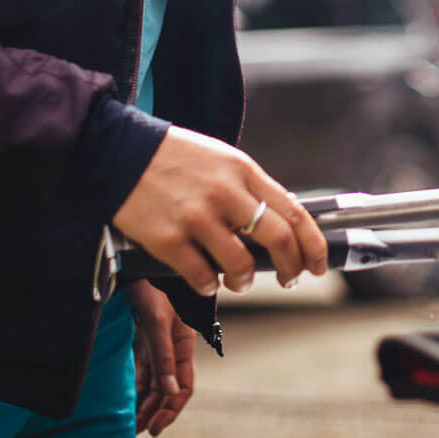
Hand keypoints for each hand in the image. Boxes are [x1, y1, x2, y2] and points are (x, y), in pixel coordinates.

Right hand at [113, 126, 328, 294]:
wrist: (119, 152)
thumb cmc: (173, 158)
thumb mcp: (221, 160)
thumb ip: (249, 187)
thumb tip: (282, 218)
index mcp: (243, 170)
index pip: (294, 211)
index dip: (313, 243)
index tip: (319, 262)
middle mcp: (225, 193)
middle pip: (277, 238)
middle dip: (292, 266)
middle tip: (290, 278)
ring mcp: (196, 217)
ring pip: (241, 265)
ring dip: (246, 281)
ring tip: (240, 281)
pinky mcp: (168, 238)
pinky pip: (201, 276)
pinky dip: (210, 285)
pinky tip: (207, 281)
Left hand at [127, 280, 192, 435]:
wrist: (132, 260)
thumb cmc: (151, 283)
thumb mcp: (156, 320)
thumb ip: (163, 355)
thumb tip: (170, 390)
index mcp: (184, 342)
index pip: (184, 384)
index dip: (172, 407)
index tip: (157, 427)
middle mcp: (172, 346)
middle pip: (168, 388)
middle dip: (157, 411)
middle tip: (141, 431)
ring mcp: (157, 344)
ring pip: (155, 383)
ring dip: (146, 404)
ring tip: (134, 424)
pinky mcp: (142, 339)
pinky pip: (142, 371)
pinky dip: (137, 389)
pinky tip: (130, 402)